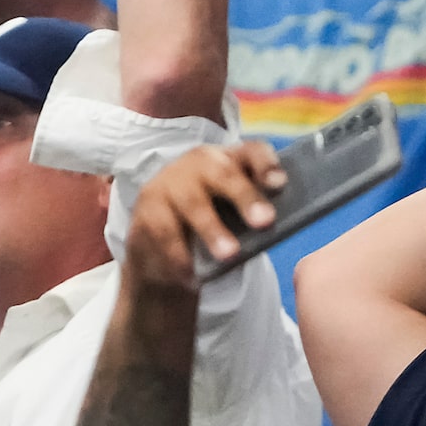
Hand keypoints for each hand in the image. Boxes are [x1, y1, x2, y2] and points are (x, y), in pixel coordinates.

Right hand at [121, 142, 289, 291]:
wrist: (159, 244)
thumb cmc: (211, 225)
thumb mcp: (234, 214)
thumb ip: (253, 214)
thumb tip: (272, 228)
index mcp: (229, 159)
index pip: (252, 152)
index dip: (267, 165)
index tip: (280, 184)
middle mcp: (198, 163)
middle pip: (223, 173)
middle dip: (245, 197)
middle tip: (264, 223)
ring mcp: (168, 182)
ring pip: (192, 203)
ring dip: (212, 229)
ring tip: (229, 255)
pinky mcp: (145, 208)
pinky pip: (164, 230)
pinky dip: (180, 254)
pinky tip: (191, 273)